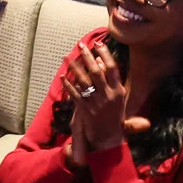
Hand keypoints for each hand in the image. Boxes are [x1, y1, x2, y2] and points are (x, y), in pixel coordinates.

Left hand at [60, 42, 149, 160]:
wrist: (109, 139)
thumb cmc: (113, 115)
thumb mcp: (117, 97)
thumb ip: (110, 78)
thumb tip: (99, 60)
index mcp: (119, 92)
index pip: (113, 68)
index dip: (105, 54)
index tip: (98, 43)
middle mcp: (108, 96)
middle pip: (96, 72)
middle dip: (87, 57)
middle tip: (81, 46)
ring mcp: (96, 103)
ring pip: (84, 81)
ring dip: (75, 68)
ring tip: (68, 57)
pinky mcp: (85, 110)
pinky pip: (75, 94)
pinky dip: (68, 84)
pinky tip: (63, 76)